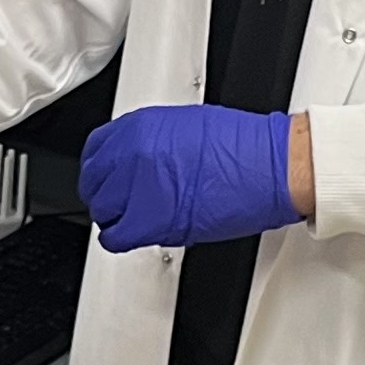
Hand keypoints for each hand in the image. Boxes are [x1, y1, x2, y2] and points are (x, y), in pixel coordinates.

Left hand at [80, 105, 298, 251]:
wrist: (270, 167)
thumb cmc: (243, 147)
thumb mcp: (186, 125)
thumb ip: (152, 140)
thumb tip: (138, 156)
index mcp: (140, 128)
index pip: (95, 152)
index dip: (99, 169)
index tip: (105, 177)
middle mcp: (134, 157)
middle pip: (95, 184)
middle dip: (107, 194)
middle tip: (121, 201)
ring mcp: (140, 189)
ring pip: (104, 212)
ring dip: (116, 217)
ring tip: (133, 218)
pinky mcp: (153, 221)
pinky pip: (117, 237)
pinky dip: (121, 239)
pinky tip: (133, 235)